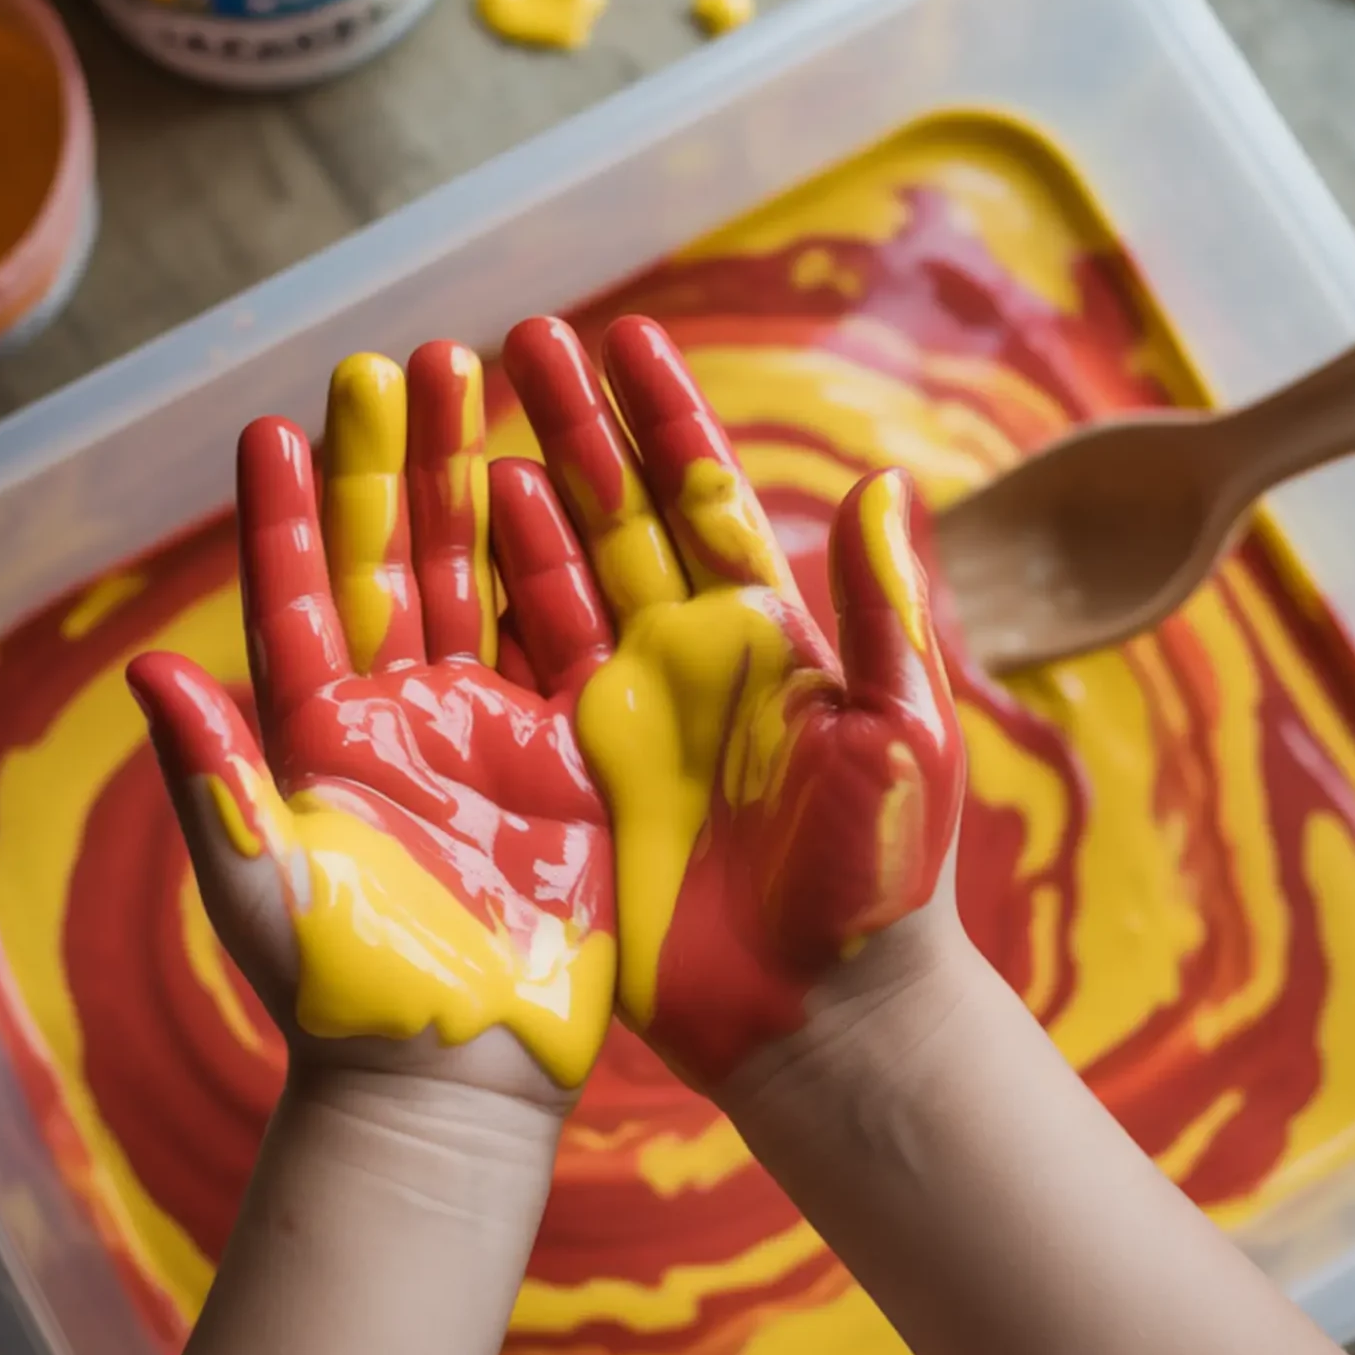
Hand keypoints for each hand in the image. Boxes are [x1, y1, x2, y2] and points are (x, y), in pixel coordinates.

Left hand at [128, 345, 615, 1106]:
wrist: (455, 1080)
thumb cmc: (345, 996)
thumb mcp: (269, 887)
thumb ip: (217, 780)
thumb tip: (152, 673)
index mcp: (316, 739)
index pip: (293, 601)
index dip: (282, 517)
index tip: (271, 427)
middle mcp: (396, 719)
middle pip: (393, 563)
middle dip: (393, 461)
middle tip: (402, 360)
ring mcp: (482, 731)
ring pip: (476, 578)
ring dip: (471, 481)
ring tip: (479, 379)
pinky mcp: (561, 759)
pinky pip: (558, 639)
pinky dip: (553, 563)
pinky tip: (546, 485)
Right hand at [496, 313, 965, 1090]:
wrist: (825, 1021)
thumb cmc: (882, 884)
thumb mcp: (900, 736)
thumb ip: (885, 613)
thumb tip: (890, 480)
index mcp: (769, 639)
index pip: (704, 498)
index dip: (662, 417)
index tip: (619, 333)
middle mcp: (691, 662)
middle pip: (616, 517)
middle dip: (567, 426)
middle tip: (511, 339)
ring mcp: (629, 720)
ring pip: (556, 581)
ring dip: (511, 500)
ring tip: (459, 420)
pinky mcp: (579, 784)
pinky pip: (522, 679)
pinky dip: (488, 609)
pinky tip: (455, 545)